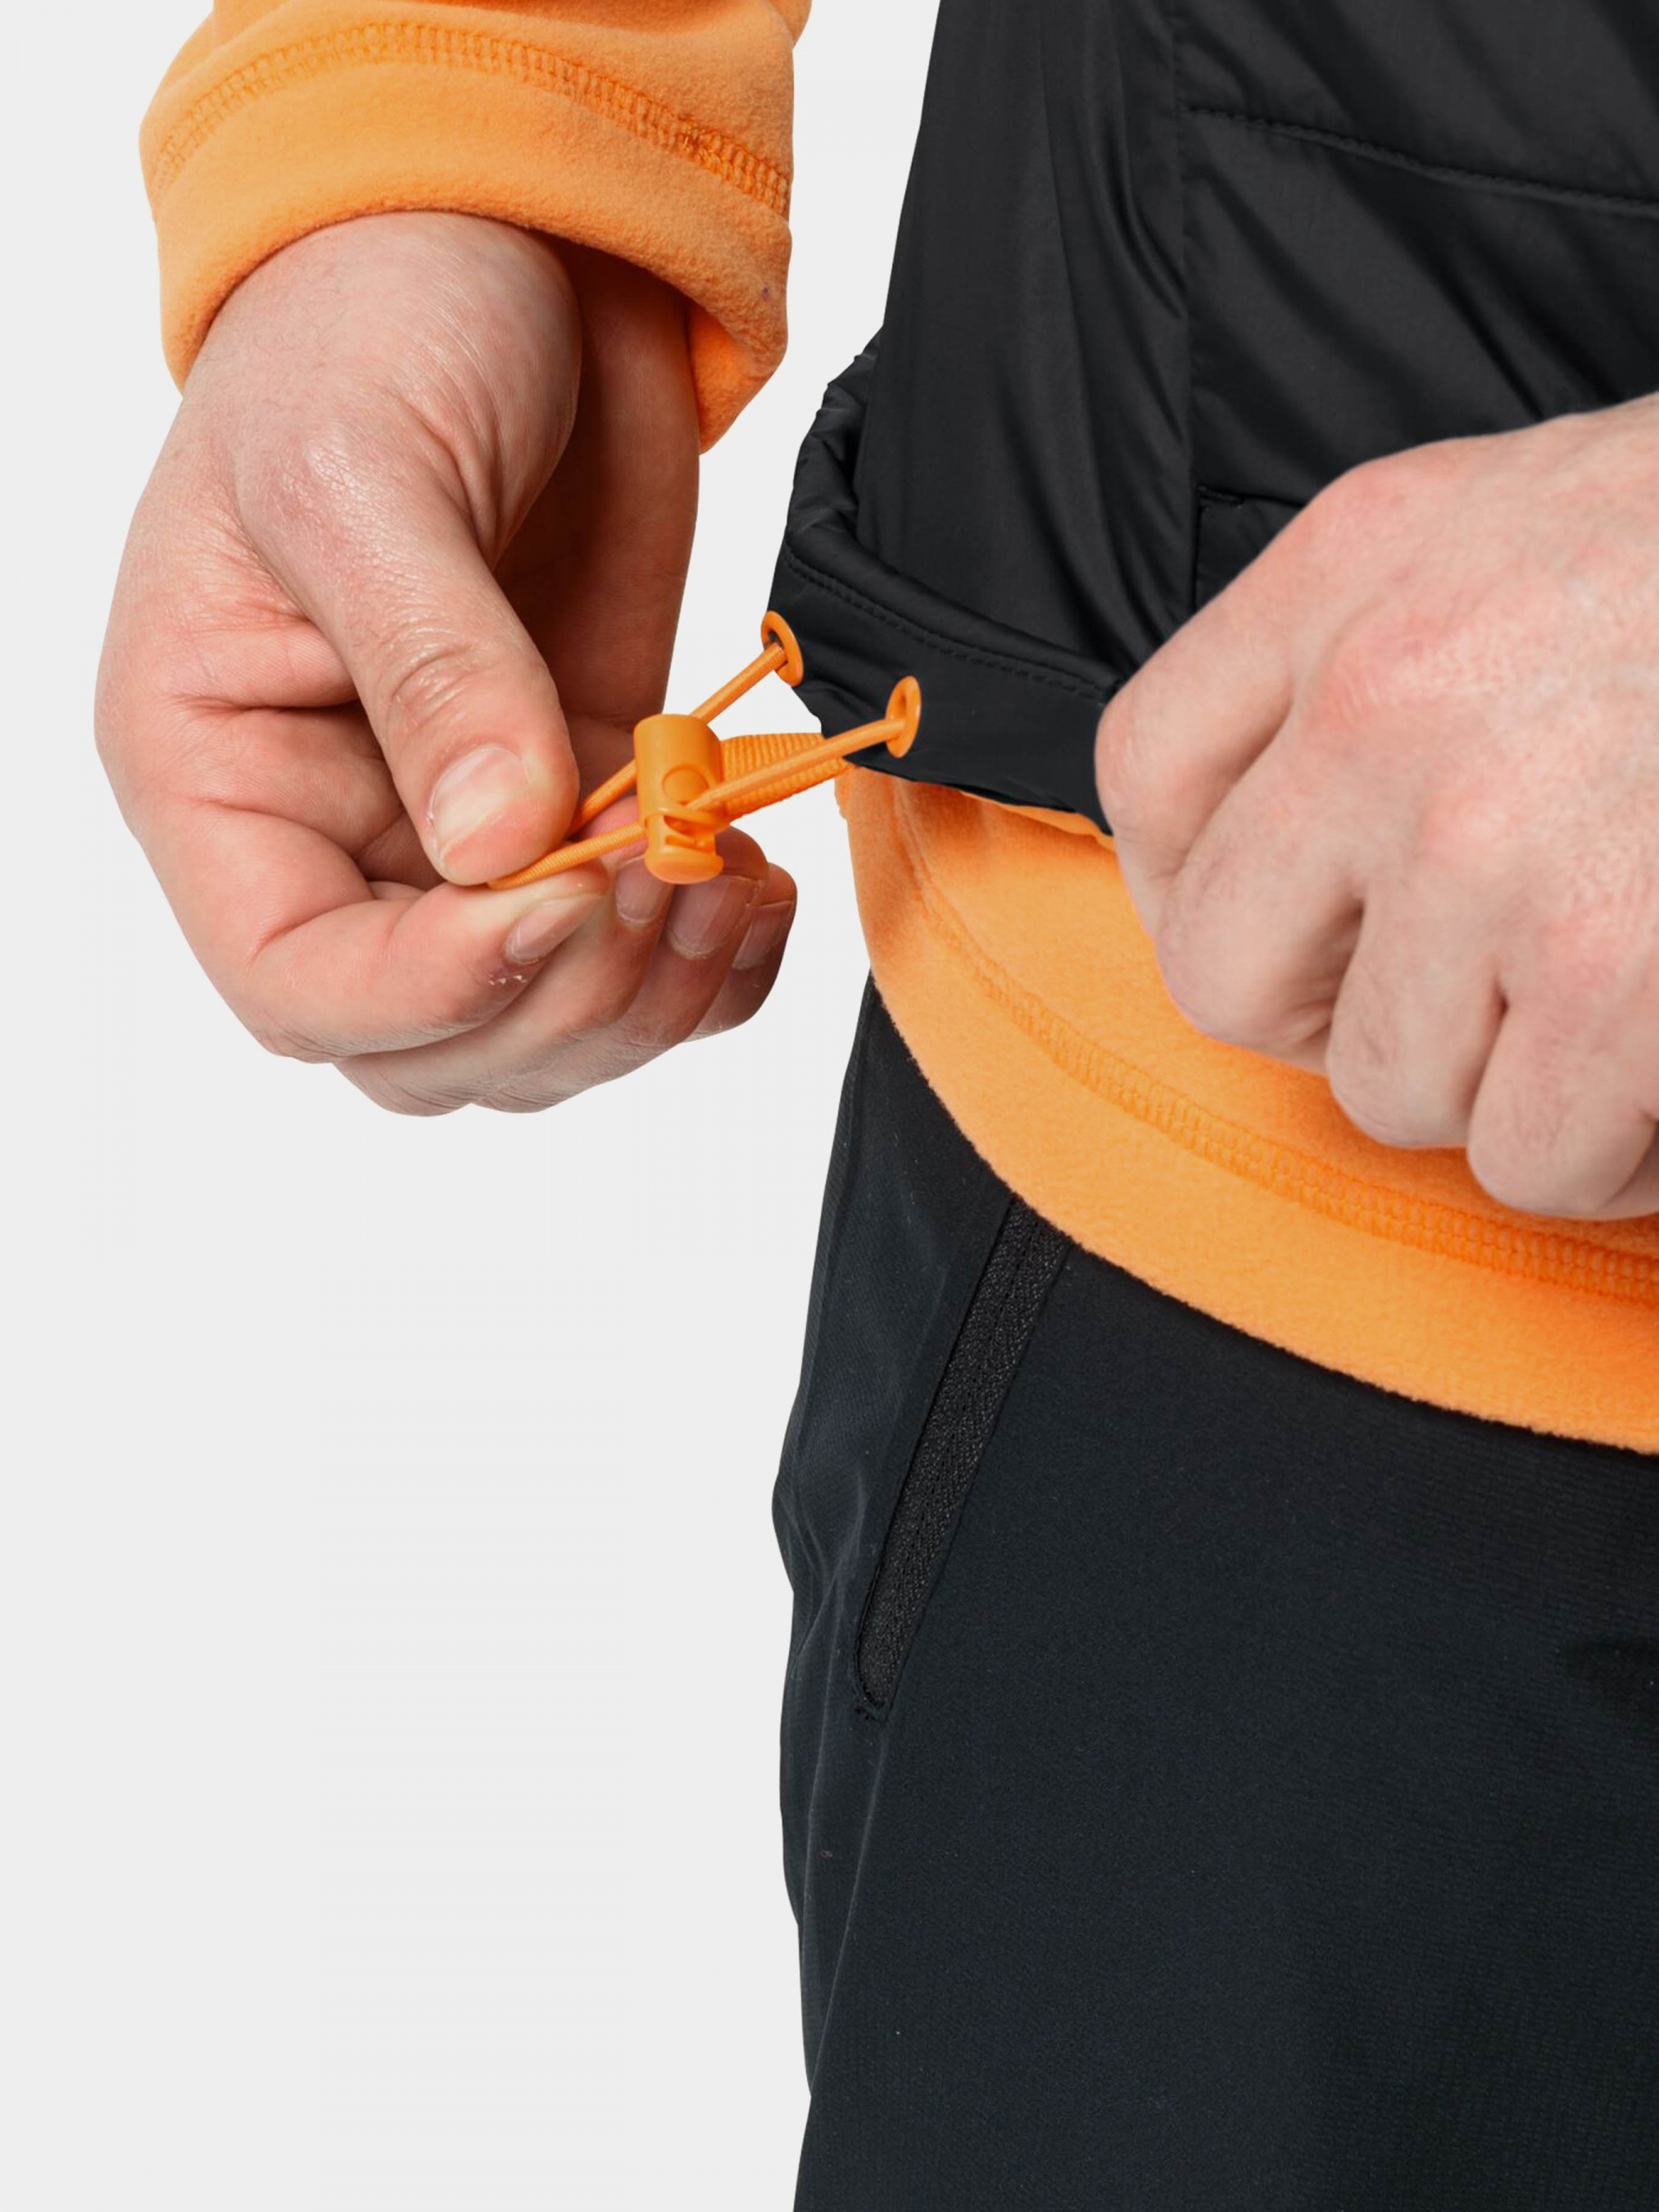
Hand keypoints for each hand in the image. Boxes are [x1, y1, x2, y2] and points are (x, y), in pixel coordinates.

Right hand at [97, 212, 794, 1114]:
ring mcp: (464, 837)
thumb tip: (496, 844)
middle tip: (661, 875)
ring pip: (547, 1034)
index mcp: (218, 772)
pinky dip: (714, 966)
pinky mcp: (582, 809)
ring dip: (653, 998)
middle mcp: (333, 835)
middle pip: (434, 1048)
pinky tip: (756, 884)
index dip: (431, 990)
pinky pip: (645, 965)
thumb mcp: (362, 475)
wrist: (500, 249)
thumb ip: (428, 664)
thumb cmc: (370, 326)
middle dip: (565, 998)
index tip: (560, 900)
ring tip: (725, 877)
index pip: (297, 984)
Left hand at [1095, 406, 1658, 1218]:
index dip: (1197, 885)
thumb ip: (1367, 649)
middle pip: (1223, 974)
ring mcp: (1500, 844)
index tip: (1290, 921)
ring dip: (1496, 1080)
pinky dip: (1608, 1148)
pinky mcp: (1617, 971)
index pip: (1144, 782)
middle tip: (1449, 995)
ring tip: (1609, 1002)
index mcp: (1352, 567)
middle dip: (1332, 1014)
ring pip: (1388, 1091)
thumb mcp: (1518, 521)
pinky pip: (1530, 1158)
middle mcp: (1391, 703)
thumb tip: (1271, 840)